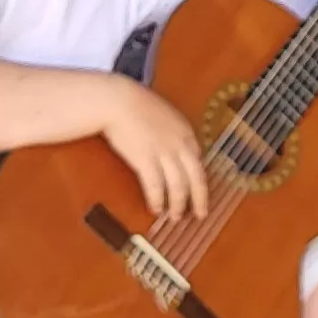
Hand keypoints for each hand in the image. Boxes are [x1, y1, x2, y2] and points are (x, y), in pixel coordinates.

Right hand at [100, 78, 210, 223]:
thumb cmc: (136, 103)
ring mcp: (164, 153)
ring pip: (178, 186)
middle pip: (196, 178)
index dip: (199, 179)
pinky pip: (155, 186)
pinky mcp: (145, 160)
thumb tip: (174, 148)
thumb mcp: (164, 114)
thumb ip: (173, 132)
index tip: (199, 191)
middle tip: (199, 215)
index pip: (198, 161)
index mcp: (186, 132)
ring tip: (174, 216)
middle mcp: (180, 145)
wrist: (118, 100)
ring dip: (177, 204)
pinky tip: (156, 208)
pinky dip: (157, 199)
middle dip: (199, 199)